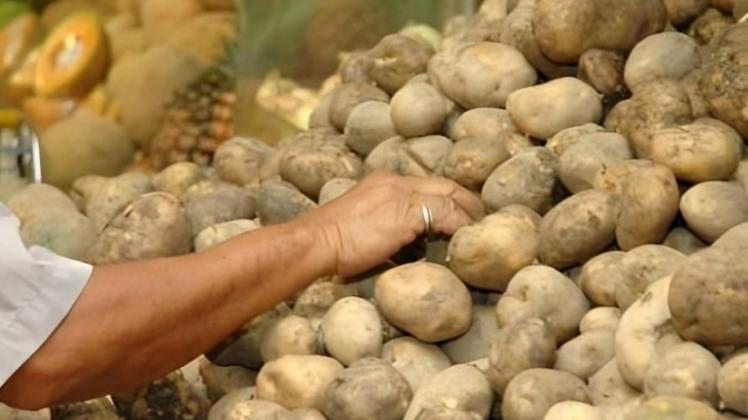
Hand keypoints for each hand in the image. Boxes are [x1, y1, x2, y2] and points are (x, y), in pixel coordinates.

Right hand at [299, 172, 484, 276]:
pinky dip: (461, 226)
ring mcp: (401, 194)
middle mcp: (395, 182)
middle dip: (467, 202)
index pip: (428, 185)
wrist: (314, 243)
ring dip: (469, 216)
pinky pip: (447, 214)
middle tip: (481, 222)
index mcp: (383, 183)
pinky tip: (466, 241)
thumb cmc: (329, 245)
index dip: (449, 199)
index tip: (461, 217)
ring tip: (480, 234)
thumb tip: (405, 248)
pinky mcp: (406, 212)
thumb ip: (384, 228)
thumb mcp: (360, 228)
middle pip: (445, 185)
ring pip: (451, 197)